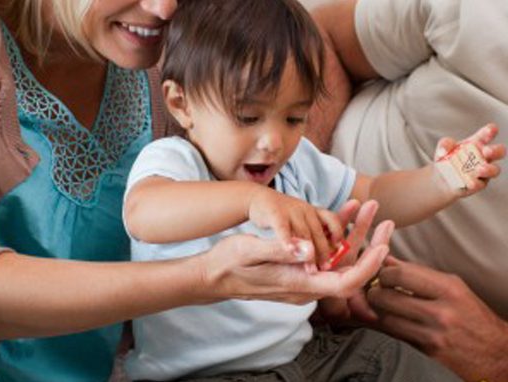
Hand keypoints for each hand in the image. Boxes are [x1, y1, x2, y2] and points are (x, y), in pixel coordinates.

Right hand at [204, 200, 392, 305]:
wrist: (213, 276)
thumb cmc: (229, 263)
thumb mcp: (250, 251)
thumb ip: (279, 249)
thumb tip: (306, 249)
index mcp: (300, 285)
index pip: (346, 282)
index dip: (368, 266)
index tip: (383, 245)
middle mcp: (307, 287)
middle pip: (349, 271)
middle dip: (370, 246)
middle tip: (386, 221)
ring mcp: (304, 281)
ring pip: (339, 262)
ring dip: (355, 236)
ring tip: (366, 208)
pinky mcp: (299, 273)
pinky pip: (326, 257)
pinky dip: (337, 237)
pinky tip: (343, 215)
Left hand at [367, 257, 507, 380]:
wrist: (497, 355)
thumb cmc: (472, 317)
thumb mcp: (453, 289)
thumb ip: (419, 275)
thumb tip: (387, 260)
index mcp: (449, 289)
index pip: (400, 274)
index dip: (384, 272)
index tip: (383, 274)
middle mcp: (441, 312)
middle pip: (387, 296)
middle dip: (375, 292)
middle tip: (376, 291)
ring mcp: (433, 334)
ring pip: (385, 318)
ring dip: (378, 311)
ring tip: (382, 307)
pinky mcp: (427, 353)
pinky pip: (394, 336)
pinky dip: (385, 327)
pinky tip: (388, 321)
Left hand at [435, 123, 505, 195]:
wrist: (441, 179)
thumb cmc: (446, 159)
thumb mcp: (443, 148)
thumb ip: (444, 144)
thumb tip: (444, 150)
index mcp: (477, 143)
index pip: (487, 134)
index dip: (491, 131)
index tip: (491, 129)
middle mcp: (484, 156)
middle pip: (499, 151)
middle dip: (496, 150)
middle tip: (487, 151)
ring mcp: (484, 171)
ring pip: (495, 170)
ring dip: (489, 169)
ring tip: (479, 169)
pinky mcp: (479, 184)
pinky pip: (480, 184)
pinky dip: (476, 183)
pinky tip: (470, 183)